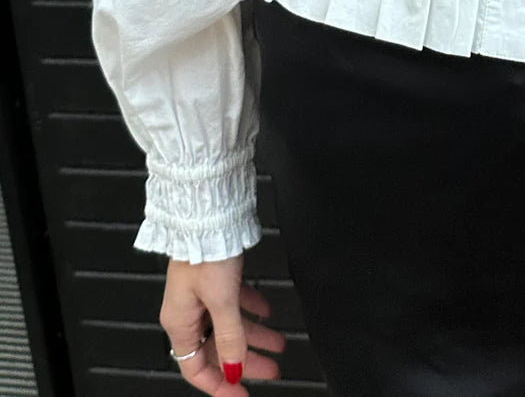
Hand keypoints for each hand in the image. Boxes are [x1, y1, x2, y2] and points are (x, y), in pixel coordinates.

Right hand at [160, 251, 286, 394]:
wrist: (206, 212)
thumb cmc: (205, 251)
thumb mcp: (221, 301)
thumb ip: (230, 337)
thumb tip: (235, 368)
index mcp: (179, 322)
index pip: (196, 369)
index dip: (221, 385)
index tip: (242, 395)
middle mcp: (187, 311)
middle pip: (217, 349)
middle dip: (245, 361)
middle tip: (271, 370)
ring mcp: (201, 293)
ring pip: (228, 325)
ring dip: (254, 335)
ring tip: (279, 343)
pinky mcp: (214, 276)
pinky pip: (233, 301)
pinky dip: (251, 308)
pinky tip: (267, 310)